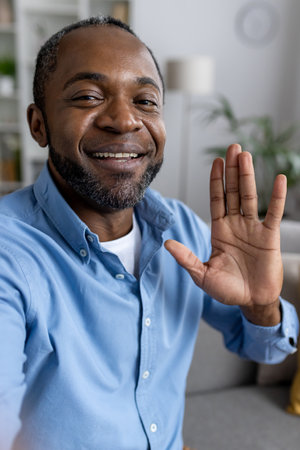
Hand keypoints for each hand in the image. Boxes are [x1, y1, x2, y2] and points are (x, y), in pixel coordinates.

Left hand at [165, 144, 286, 325]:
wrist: (251, 301)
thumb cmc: (227, 289)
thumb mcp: (202, 274)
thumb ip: (187, 258)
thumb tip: (167, 244)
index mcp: (219, 230)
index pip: (217, 199)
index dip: (216, 181)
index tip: (217, 161)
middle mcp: (236, 225)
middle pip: (233, 192)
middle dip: (232, 170)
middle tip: (233, 147)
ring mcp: (253, 229)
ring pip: (250, 197)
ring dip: (248, 177)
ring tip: (247, 156)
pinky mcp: (269, 237)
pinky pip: (273, 213)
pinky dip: (277, 197)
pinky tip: (279, 179)